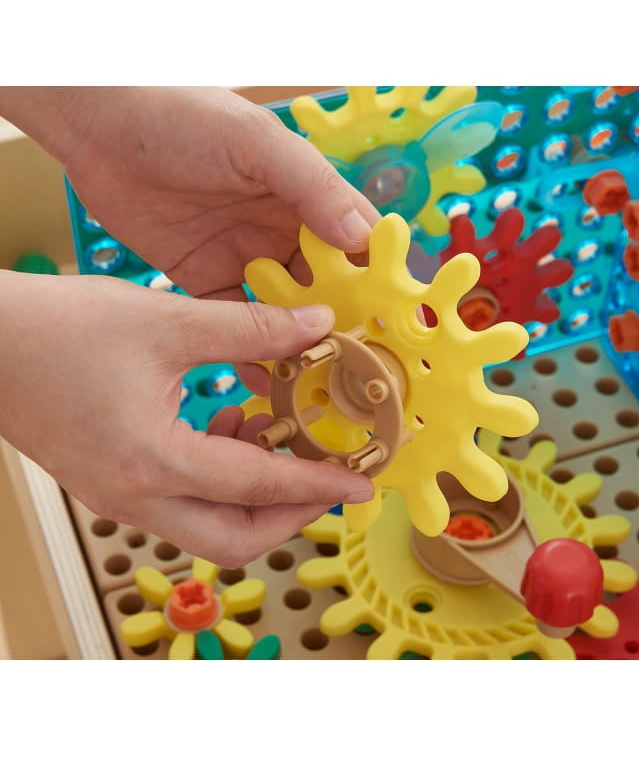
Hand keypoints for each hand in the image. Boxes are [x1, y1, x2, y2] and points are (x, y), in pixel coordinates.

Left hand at [0, 86, 379, 393]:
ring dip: (299, 339)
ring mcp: (244, 256)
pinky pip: (235, 321)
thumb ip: (311, 186)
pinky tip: (267, 376)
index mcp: (305, 194)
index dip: (378, 277)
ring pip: (285, 308)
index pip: (357, 239)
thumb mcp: (255, 142)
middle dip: (341, 320)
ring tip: (317, 378)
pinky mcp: (205, 277)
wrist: (97, 123)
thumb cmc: (182, 113)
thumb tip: (362, 238)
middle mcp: (282, 229)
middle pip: (325, 284)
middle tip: (356, 364)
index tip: (393, 318)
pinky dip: (251, 349)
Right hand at [0, 271, 374, 566]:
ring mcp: (119, 496)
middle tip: (327, 475)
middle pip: (236, 538)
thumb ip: (251, 329)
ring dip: (255, 494)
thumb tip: (317, 327)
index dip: (318, 485)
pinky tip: (230, 420)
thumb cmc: (57, 330)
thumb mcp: (167, 320)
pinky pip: (181, 502)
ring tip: (279, 436)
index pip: (259, 489)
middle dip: (291, 514)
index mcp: (154, 461)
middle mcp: (135, 496)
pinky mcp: (111, 481)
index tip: (361, 484)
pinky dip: (220, 478)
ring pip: (209, 526)